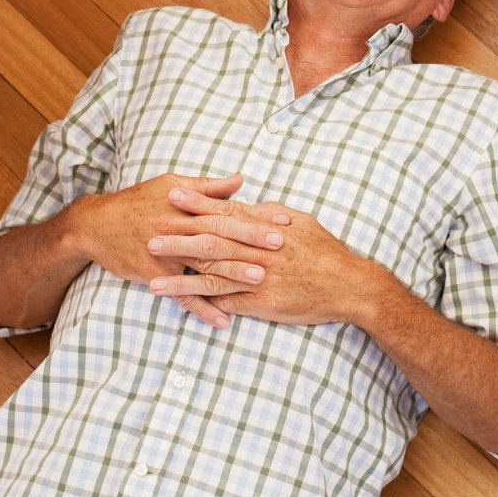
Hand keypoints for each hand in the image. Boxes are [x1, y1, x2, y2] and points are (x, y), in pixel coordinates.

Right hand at [66, 173, 289, 298]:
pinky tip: (224, 320)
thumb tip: (241, 179)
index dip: (257, 217)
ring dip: (232, 273)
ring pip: (204, 264)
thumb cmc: (138, 202)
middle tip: (282, 249)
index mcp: (187, 206)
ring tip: (260, 281)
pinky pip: (183, 295)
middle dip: (252, 242)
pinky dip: (203, 308)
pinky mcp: (155, 275)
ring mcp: (167, 253)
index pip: (229, 211)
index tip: (284, 221)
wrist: (96, 225)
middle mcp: (179, 228)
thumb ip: (209, 187)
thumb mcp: (172, 184)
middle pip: (221, 235)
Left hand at [152, 190, 388, 330]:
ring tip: (150, 271)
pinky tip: (175, 300)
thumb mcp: (302, 222)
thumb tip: (247, 203)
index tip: (173, 194)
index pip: (225, 212)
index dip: (198, 203)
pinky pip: (223, 300)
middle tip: (148, 232)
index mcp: (267, 227)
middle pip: (211, 240)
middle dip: (178, 236)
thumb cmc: (326, 252)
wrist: (348, 286)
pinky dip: (197, 300)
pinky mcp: (259, 302)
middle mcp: (258, 250)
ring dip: (178, 272)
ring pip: (210, 273)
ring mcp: (257, 277)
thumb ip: (271, 212)